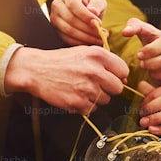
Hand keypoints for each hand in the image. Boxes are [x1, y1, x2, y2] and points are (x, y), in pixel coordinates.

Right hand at [3, 46, 128, 113]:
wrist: (37, 70)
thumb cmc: (61, 61)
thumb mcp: (84, 52)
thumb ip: (105, 62)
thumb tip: (123, 78)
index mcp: (97, 55)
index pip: (123, 71)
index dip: (118, 75)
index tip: (110, 76)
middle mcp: (94, 70)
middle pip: (118, 88)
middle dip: (109, 88)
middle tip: (95, 84)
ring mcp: (86, 88)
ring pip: (106, 100)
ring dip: (96, 97)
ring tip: (81, 87)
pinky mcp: (78, 102)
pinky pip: (92, 109)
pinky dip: (85, 105)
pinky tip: (75, 94)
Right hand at [49, 0, 108, 46]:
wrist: (84, 12)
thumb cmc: (92, 5)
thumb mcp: (98, 1)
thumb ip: (97, 5)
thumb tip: (93, 11)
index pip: (73, 4)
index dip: (85, 15)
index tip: (98, 23)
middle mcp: (57, 5)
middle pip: (70, 19)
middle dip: (88, 29)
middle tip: (102, 34)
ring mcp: (54, 18)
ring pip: (68, 30)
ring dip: (85, 37)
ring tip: (99, 39)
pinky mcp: (56, 30)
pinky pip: (67, 39)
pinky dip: (80, 42)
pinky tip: (91, 42)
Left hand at [122, 19, 160, 84]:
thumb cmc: (156, 43)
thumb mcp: (146, 32)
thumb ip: (134, 26)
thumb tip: (125, 32)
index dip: (152, 49)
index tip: (139, 54)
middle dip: (154, 62)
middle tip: (142, 64)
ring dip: (157, 72)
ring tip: (148, 69)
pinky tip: (155, 76)